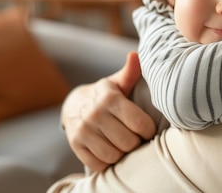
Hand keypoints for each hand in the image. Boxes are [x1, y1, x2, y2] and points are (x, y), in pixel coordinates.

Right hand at [61, 52, 156, 171]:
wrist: (73, 105)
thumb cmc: (106, 95)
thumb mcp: (118, 83)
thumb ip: (130, 72)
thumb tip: (136, 56)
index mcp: (110, 98)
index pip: (140, 124)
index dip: (148, 131)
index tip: (147, 130)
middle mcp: (95, 114)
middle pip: (129, 143)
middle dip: (136, 143)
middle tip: (136, 138)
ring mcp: (83, 130)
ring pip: (114, 156)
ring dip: (122, 154)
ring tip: (123, 145)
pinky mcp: (75, 145)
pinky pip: (98, 164)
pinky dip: (107, 163)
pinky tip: (110, 151)